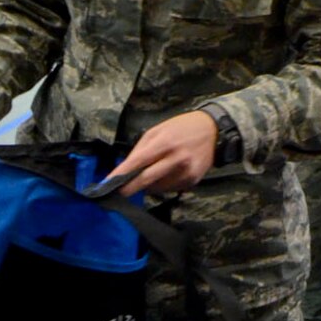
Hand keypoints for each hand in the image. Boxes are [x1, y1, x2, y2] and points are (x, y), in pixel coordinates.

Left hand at [104, 112, 218, 196]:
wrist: (213, 130)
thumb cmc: (181, 127)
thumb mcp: (158, 130)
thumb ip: (141, 149)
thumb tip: (126, 169)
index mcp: (164, 143)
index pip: (138, 162)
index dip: (121, 175)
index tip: (107, 184)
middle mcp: (176, 159)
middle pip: (146, 180)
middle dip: (129, 188)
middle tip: (118, 193)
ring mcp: (185, 172)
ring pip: (157, 188)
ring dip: (147, 186)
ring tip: (150, 174)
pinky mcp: (192, 181)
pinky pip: (170, 189)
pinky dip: (162, 185)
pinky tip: (166, 174)